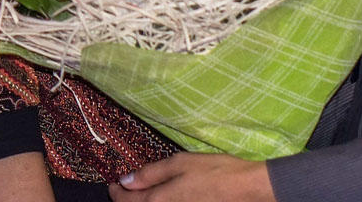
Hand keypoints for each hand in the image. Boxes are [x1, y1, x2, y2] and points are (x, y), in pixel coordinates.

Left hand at [109, 153, 272, 201]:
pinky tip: (164, 198)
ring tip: (142, 194)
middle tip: (123, 190)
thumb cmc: (215, 172)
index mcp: (161, 200)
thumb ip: (150, 173)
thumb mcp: (180, 164)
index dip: (116, 193)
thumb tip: (126, 180)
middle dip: (128, 201)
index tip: (113, 184)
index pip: (127, 201)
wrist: (249, 190)